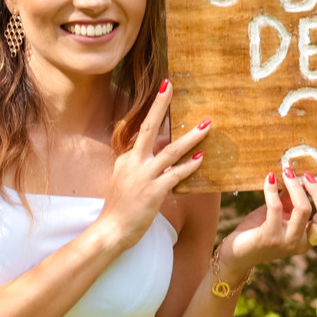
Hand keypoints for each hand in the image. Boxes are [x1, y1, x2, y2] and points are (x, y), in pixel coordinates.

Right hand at [98, 80, 211, 250]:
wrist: (110, 231)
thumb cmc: (120, 208)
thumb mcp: (125, 180)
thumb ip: (140, 166)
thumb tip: (158, 155)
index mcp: (127, 158)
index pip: (144, 131)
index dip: (155, 111)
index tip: (165, 91)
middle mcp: (134, 162)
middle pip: (149, 128)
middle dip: (160, 105)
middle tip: (170, 86)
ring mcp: (143, 176)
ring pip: (170, 150)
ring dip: (191, 137)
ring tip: (206, 125)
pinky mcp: (153, 191)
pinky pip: (175, 174)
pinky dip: (189, 165)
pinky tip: (202, 157)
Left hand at [218, 168, 316, 273]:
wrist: (235, 254)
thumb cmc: (258, 229)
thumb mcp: (280, 211)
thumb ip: (292, 199)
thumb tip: (300, 177)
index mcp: (310, 235)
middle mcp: (304, 241)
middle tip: (305, 174)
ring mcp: (288, 242)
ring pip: (304, 210)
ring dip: (296, 188)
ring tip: (286, 172)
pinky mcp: (269, 238)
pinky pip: (276, 209)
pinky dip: (273, 191)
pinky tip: (269, 179)